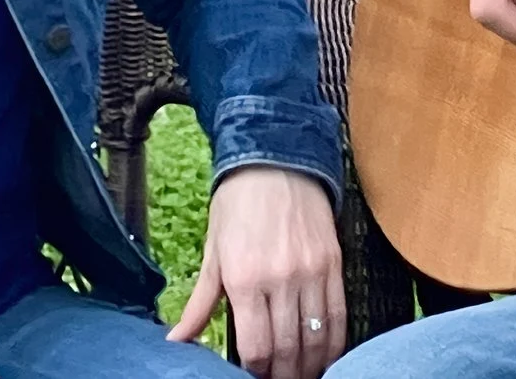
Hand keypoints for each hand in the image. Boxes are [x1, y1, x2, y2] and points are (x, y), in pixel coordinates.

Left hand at [166, 165, 343, 378]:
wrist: (276, 159)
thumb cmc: (238, 205)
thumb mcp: (213, 251)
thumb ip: (199, 303)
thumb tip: (176, 340)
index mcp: (244, 278)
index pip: (256, 347)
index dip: (255, 372)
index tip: (252, 374)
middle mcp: (280, 279)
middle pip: (288, 350)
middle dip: (282, 375)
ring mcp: (311, 272)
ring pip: (316, 338)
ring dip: (309, 365)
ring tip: (299, 373)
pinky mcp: (334, 264)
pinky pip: (339, 316)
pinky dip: (333, 343)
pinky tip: (325, 355)